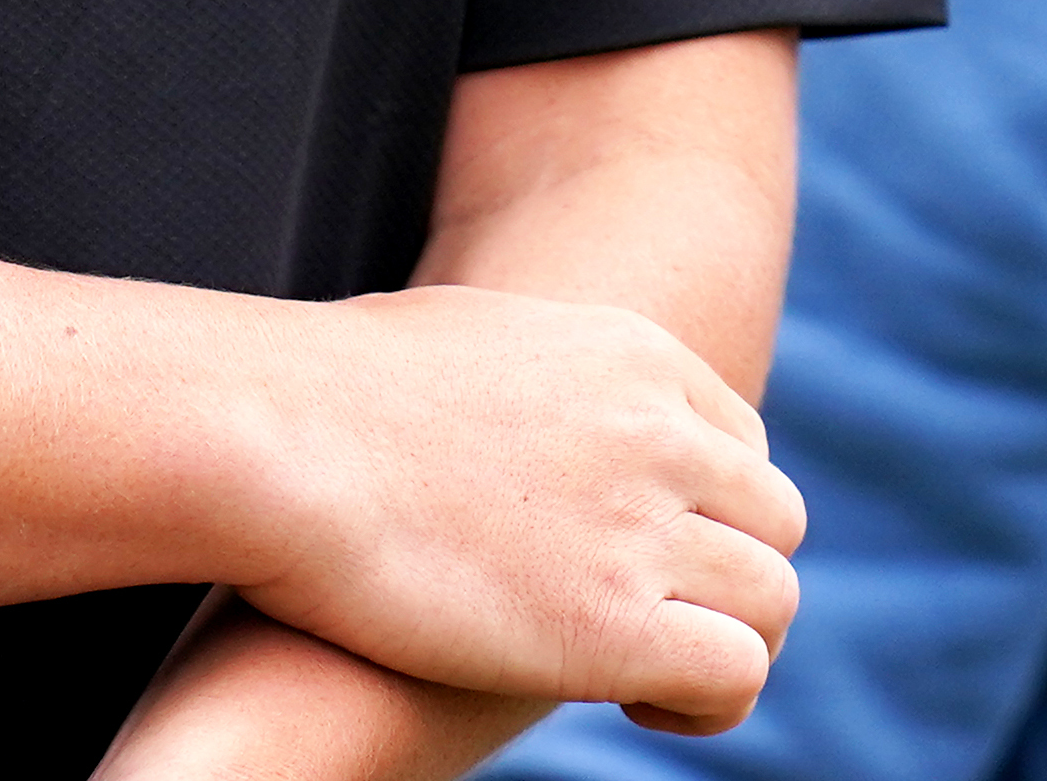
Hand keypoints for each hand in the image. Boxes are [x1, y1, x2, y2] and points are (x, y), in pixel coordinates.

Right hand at [226, 285, 802, 728]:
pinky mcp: (612, 623)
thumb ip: (521, 379)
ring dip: (724, 644)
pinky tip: (636, 703)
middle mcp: (658, 432)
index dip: (707, 514)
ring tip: (644, 676)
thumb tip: (494, 413)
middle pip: (774, 522)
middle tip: (650, 623)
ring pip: (773, 602)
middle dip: (728, 580)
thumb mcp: (461, 344)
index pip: (741, 445)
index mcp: (628, 354)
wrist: (271, 438)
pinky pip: (735, 674)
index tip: (647, 554)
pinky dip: (707, 702)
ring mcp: (641, 526)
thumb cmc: (317, 394)